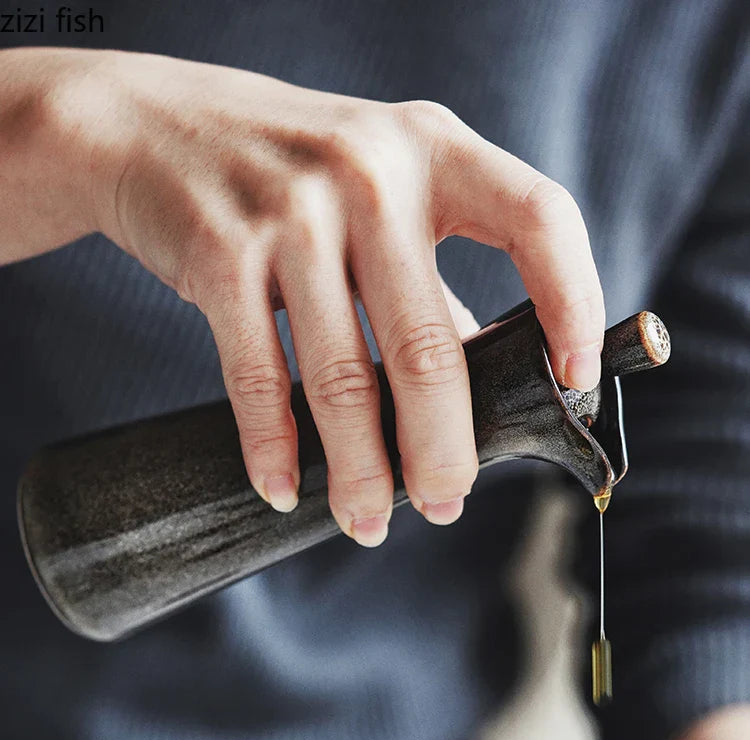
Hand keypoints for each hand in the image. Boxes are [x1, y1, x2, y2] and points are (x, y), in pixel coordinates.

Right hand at [5, 49, 603, 542]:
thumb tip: (486, 382)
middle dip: (442, 448)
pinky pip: (257, 376)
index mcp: (434, 150)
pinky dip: (272, 447)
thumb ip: (429, 280)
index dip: (573, 301)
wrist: (156, 124)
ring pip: (343, 377)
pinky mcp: (220, 252)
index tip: (575, 380)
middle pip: (428, 345)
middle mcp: (370, 172)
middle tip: (445, 503)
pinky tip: (283, 490)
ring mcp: (291, 212)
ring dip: (360, 470)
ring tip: (370, 521)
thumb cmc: (292, 174)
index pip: (539, 219)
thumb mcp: (378, 193)